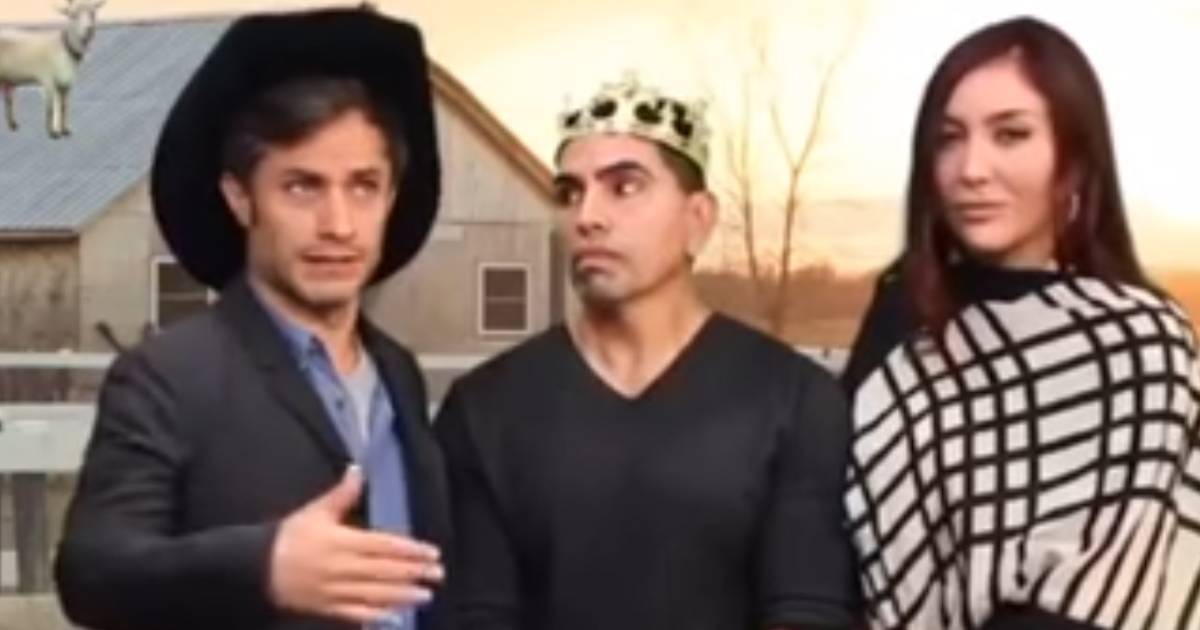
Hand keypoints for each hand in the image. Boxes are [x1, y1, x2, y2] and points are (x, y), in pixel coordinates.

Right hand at [268, 466, 443, 623]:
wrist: (257, 568)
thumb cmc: (290, 537)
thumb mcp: (316, 511)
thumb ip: (342, 494)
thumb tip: (357, 469)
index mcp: (342, 542)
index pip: (384, 546)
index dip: (410, 550)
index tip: (431, 552)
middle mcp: (342, 568)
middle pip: (384, 571)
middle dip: (413, 573)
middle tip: (438, 574)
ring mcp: (335, 590)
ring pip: (374, 594)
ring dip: (402, 595)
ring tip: (425, 595)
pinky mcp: (327, 607)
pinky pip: (354, 613)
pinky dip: (375, 615)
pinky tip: (394, 616)